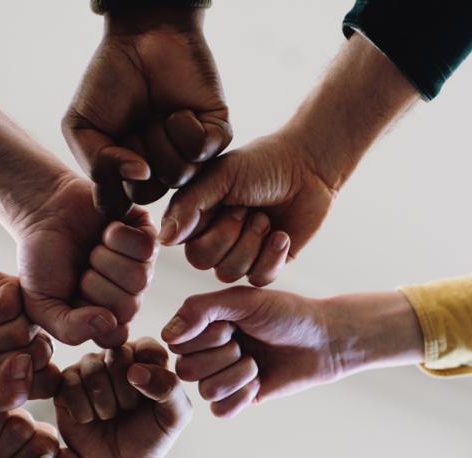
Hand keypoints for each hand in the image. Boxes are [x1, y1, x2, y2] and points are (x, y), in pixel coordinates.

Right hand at [0, 273, 58, 415]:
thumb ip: (9, 396)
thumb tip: (26, 362)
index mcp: (36, 366)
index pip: (50, 381)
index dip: (16, 385)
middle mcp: (36, 337)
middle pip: (41, 353)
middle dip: (0, 360)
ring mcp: (26, 311)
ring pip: (23, 331)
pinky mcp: (10, 286)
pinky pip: (10, 303)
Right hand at [13, 175, 156, 346]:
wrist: (44, 211)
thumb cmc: (42, 259)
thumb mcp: (40, 305)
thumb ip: (68, 328)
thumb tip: (109, 322)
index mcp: (107, 317)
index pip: (115, 335)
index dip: (89, 315)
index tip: (71, 296)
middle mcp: (129, 296)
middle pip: (128, 308)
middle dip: (95, 284)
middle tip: (81, 268)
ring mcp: (142, 267)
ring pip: (139, 278)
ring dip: (105, 259)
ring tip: (92, 249)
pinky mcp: (148, 237)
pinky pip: (145, 247)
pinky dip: (117, 236)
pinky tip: (105, 231)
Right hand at [54, 338, 191, 457]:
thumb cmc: (150, 436)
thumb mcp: (175, 416)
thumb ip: (169, 387)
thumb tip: (135, 370)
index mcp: (146, 356)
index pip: (147, 347)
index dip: (149, 377)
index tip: (151, 399)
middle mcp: (116, 355)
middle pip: (117, 356)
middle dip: (126, 393)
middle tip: (128, 410)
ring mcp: (88, 368)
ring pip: (92, 370)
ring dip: (105, 404)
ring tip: (110, 416)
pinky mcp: (65, 384)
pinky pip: (70, 385)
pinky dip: (84, 411)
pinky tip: (90, 419)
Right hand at [63, 7, 230, 217]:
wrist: (142, 37)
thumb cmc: (109, 82)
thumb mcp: (81, 126)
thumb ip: (95, 163)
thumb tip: (138, 175)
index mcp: (127, 176)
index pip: (117, 206)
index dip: (110, 182)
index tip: (106, 147)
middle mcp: (159, 172)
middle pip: (147, 194)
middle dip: (135, 154)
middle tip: (134, 124)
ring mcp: (190, 158)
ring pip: (177, 176)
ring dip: (160, 138)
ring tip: (157, 114)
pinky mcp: (216, 137)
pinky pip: (201, 152)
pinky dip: (184, 126)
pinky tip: (179, 110)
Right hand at [159, 131, 333, 283]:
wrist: (308, 167)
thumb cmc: (261, 165)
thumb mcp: (220, 177)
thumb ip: (188, 207)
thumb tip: (162, 240)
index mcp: (197, 219)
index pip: (189, 248)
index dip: (212, 231)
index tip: (231, 202)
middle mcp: (214, 240)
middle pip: (206, 264)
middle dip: (232, 235)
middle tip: (249, 209)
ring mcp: (240, 254)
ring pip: (231, 273)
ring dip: (253, 242)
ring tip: (266, 218)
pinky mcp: (267, 264)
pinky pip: (258, 279)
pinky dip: (272, 256)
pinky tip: (282, 235)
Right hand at [162, 287, 424, 417]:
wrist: (323, 340)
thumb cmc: (286, 313)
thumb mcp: (243, 300)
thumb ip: (201, 309)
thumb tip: (166, 336)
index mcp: (202, 325)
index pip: (177, 342)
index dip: (205, 337)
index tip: (232, 324)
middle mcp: (206, 351)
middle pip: (187, 369)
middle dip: (223, 356)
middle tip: (246, 344)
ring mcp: (220, 376)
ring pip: (205, 390)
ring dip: (237, 375)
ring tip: (256, 362)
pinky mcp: (237, 399)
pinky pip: (220, 410)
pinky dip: (241, 396)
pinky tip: (258, 382)